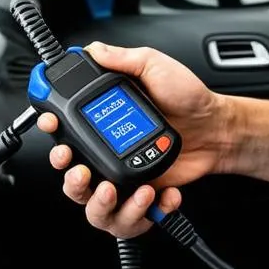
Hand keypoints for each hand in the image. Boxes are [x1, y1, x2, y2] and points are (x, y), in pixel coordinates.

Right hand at [38, 42, 236, 238]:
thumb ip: (122, 58)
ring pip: (95, 209)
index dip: (51, 132)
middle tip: (82, 171)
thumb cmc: (188, 98)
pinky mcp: (143, 197)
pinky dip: (141, 212)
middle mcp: (107, 152)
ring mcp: (124, 177)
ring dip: (100, 205)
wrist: (217, 127)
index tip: (53, 126)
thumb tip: (92, 50)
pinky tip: (156, 195)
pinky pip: (130, 219)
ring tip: (116, 190)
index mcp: (102, 122)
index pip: (63, 132)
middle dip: (71, 181)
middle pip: (71, 180)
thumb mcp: (154, 66)